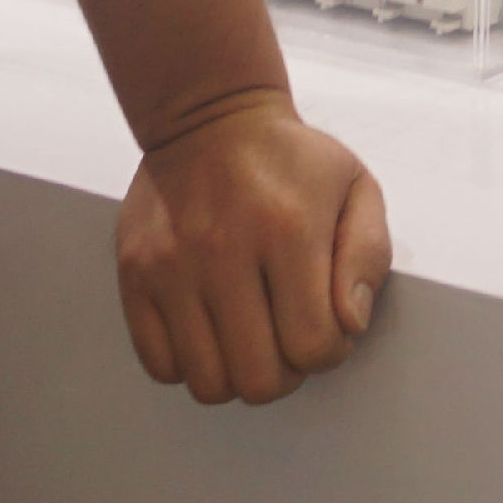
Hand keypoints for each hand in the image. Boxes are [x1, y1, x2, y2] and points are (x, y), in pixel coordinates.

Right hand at [115, 93, 390, 403]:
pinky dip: (190, 364)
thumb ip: (368, 256)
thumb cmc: (290, 161)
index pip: (313, 347)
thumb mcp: (355, 186)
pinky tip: (210, 329)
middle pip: (259, 380)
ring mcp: (171, 267)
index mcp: (287, 229)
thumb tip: (349, 326)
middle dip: (285, 373)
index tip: (326, 326)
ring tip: (250, 336)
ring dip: (237, 374)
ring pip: (208, 384)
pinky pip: (161, 366)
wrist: (207, 118)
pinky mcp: (135, 276)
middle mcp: (223, 251)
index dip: (329, 351)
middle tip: (287, 337)